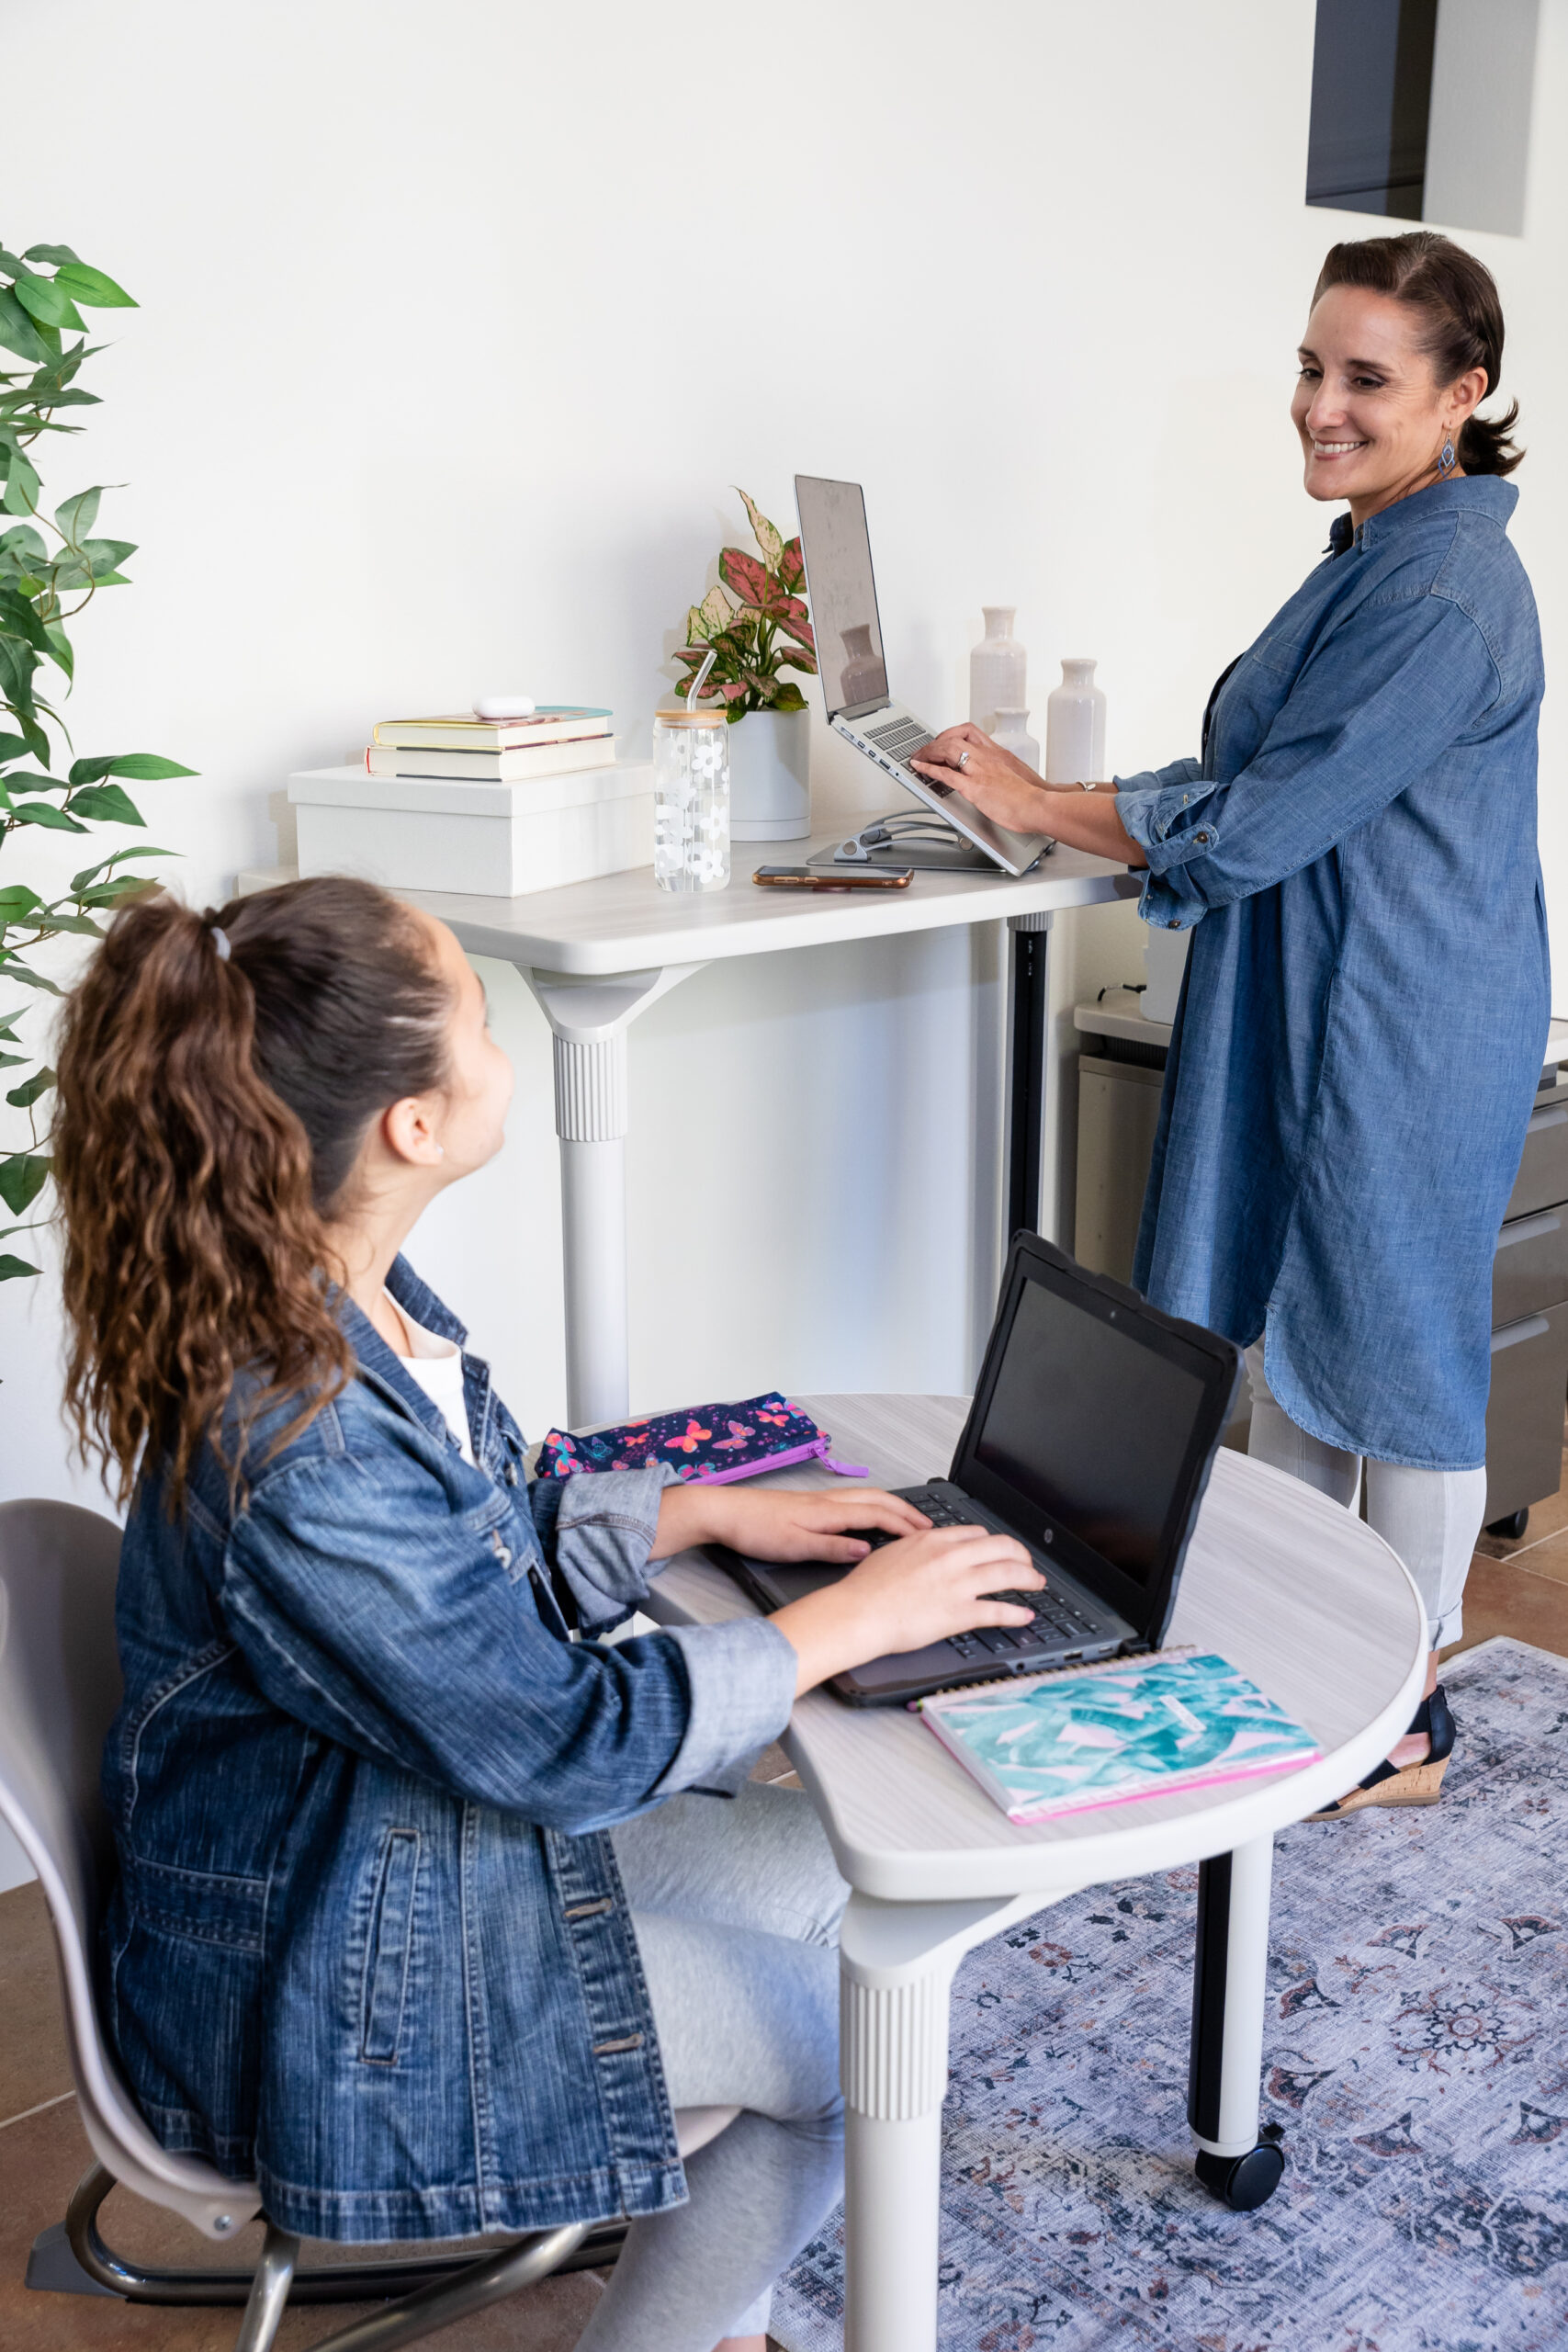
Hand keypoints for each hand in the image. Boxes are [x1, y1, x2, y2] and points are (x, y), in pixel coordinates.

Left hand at [649, 1481, 927, 1563]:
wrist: (723, 1511)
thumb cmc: (754, 1529)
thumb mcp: (795, 1546)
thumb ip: (832, 1549)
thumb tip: (866, 1552)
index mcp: (829, 1511)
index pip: (878, 1514)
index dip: (905, 1525)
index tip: (927, 1537)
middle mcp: (828, 1500)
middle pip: (878, 1499)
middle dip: (906, 1511)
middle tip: (929, 1526)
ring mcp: (819, 1500)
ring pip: (866, 1497)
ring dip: (891, 1506)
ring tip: (908, 1519)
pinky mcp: (809, 1503)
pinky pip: (853, 1500)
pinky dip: (873, 1506)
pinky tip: (871, 1516)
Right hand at [770, 1522, 1044, 1695]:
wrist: (859, 1612)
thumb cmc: (866, 1588)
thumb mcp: (891, 1552)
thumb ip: (915, 1548)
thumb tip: (922, 1550)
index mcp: (933, 1541)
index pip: (976, 1533)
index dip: (994, 1542)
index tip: (999, 1549)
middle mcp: (950, 1558)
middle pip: (1001, 1546)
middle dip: (1021, 1555)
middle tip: (1028, 1564)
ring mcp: (958, 1585)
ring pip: (1008, 1573)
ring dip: (1029, 1579)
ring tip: (1037, 1584)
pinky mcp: (960, 1613)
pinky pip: (998, 1611)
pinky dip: (1017, 1614)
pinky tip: (1025, 1615)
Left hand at [911, 724, 1143, 867]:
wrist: (1038, 804)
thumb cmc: (1031, 796)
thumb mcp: (1015, 774)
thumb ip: (1002, 771)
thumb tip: (995, 776)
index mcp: (996, 753)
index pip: (970, 731)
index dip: (951, 734)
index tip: (942, 740)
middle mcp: (986, 757)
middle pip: (954, 737)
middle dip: (936, 742)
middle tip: (925, 750)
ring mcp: (979, 771)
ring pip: (948, 750)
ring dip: (929, 752)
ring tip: (920, 757)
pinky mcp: (974, 787)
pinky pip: (947, 774)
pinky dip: (929, 769)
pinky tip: (920, 768)